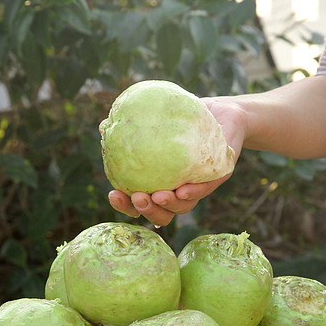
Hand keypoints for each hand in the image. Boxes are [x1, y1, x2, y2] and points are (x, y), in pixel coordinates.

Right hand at [107, 98, 246, 226]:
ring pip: (183, 208)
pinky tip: (182, 191)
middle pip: (161, 214)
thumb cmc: (186, 118)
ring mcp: (201, 186)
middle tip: (136, 198)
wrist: (224, 112)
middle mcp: (180, 190)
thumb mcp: (158, 120)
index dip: (127, 206)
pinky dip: (194, 192)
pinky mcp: (220, 176)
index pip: (141, 203)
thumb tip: (102, 126)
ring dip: (167, 205)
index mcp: (162, 183)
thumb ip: (134, 127)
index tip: (113, 194)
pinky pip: (206, 188)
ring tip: (157, 196)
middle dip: (146, 211)